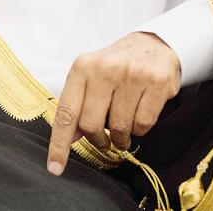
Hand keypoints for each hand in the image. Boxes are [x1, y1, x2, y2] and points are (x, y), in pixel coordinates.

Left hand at [46, 31, 180, 174]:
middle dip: (98, 140)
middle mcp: (105, 69)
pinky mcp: (157, 83)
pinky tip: (138, 114)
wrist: (152, 44)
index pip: (66, 112)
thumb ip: (78, 105)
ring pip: (119, 128)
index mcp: (82, 67)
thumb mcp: (90, 78)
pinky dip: (140, 129)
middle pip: (91, 125)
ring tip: (123, 126)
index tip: (55, 168)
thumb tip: (69, 138)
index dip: (59, 144)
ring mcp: (132, 75)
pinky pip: (143, 124)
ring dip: (121, 136)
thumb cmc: (116, 67)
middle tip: (104, 139)